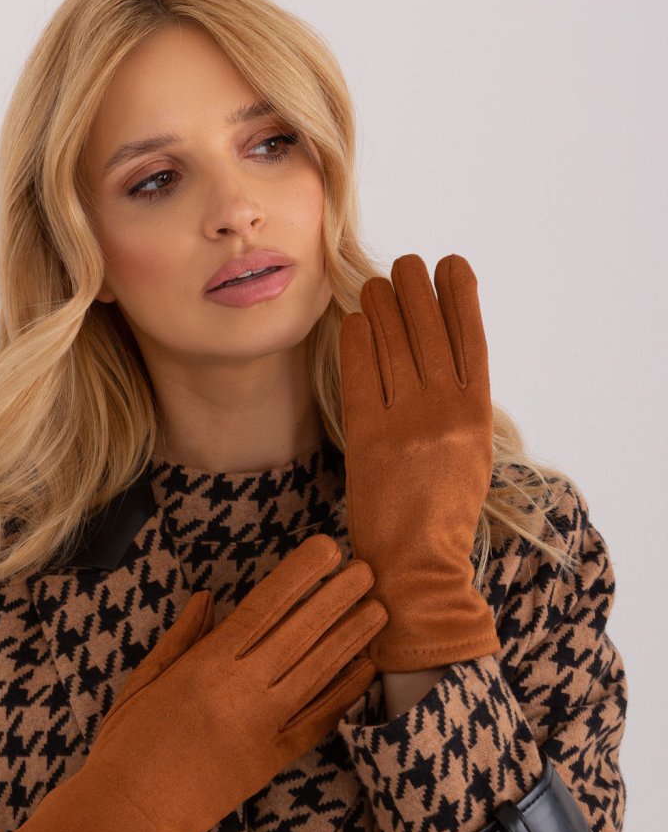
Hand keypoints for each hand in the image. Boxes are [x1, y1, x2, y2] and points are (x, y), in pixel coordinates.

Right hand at [9, 535, 386, 831]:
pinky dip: (346, 693)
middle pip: (302, 632)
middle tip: (369, 571)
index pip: (265, 606)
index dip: (301, 575)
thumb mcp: (142, 681)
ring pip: (319, 671)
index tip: (327, 550)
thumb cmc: (124, 747)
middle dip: (338, 597)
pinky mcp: (274, 760)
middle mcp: (241, 690)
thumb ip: (181, 639)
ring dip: (353, 638)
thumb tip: (209, 598)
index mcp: (205, 665)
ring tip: (380, 610)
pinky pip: (320, 720)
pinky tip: (366, 669)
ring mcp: (263, 726)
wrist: (127, 815)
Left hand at [339, 253, 498, 672]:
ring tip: (375, 283)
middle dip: (416, 288)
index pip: (470, 336)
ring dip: (384, 305)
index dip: (459, 295)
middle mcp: (445, 411)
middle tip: (404, 265)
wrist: (416, 567)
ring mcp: (407, 423)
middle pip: (429, 330)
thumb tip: (437, 356)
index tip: (450, 264)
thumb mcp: (468, 454)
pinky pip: (362, 377)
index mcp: (476, 413)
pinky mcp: (368, 439)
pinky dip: (358, 343)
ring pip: (395, 345)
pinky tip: (355, 320)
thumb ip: (457, 407)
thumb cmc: (441, 513)